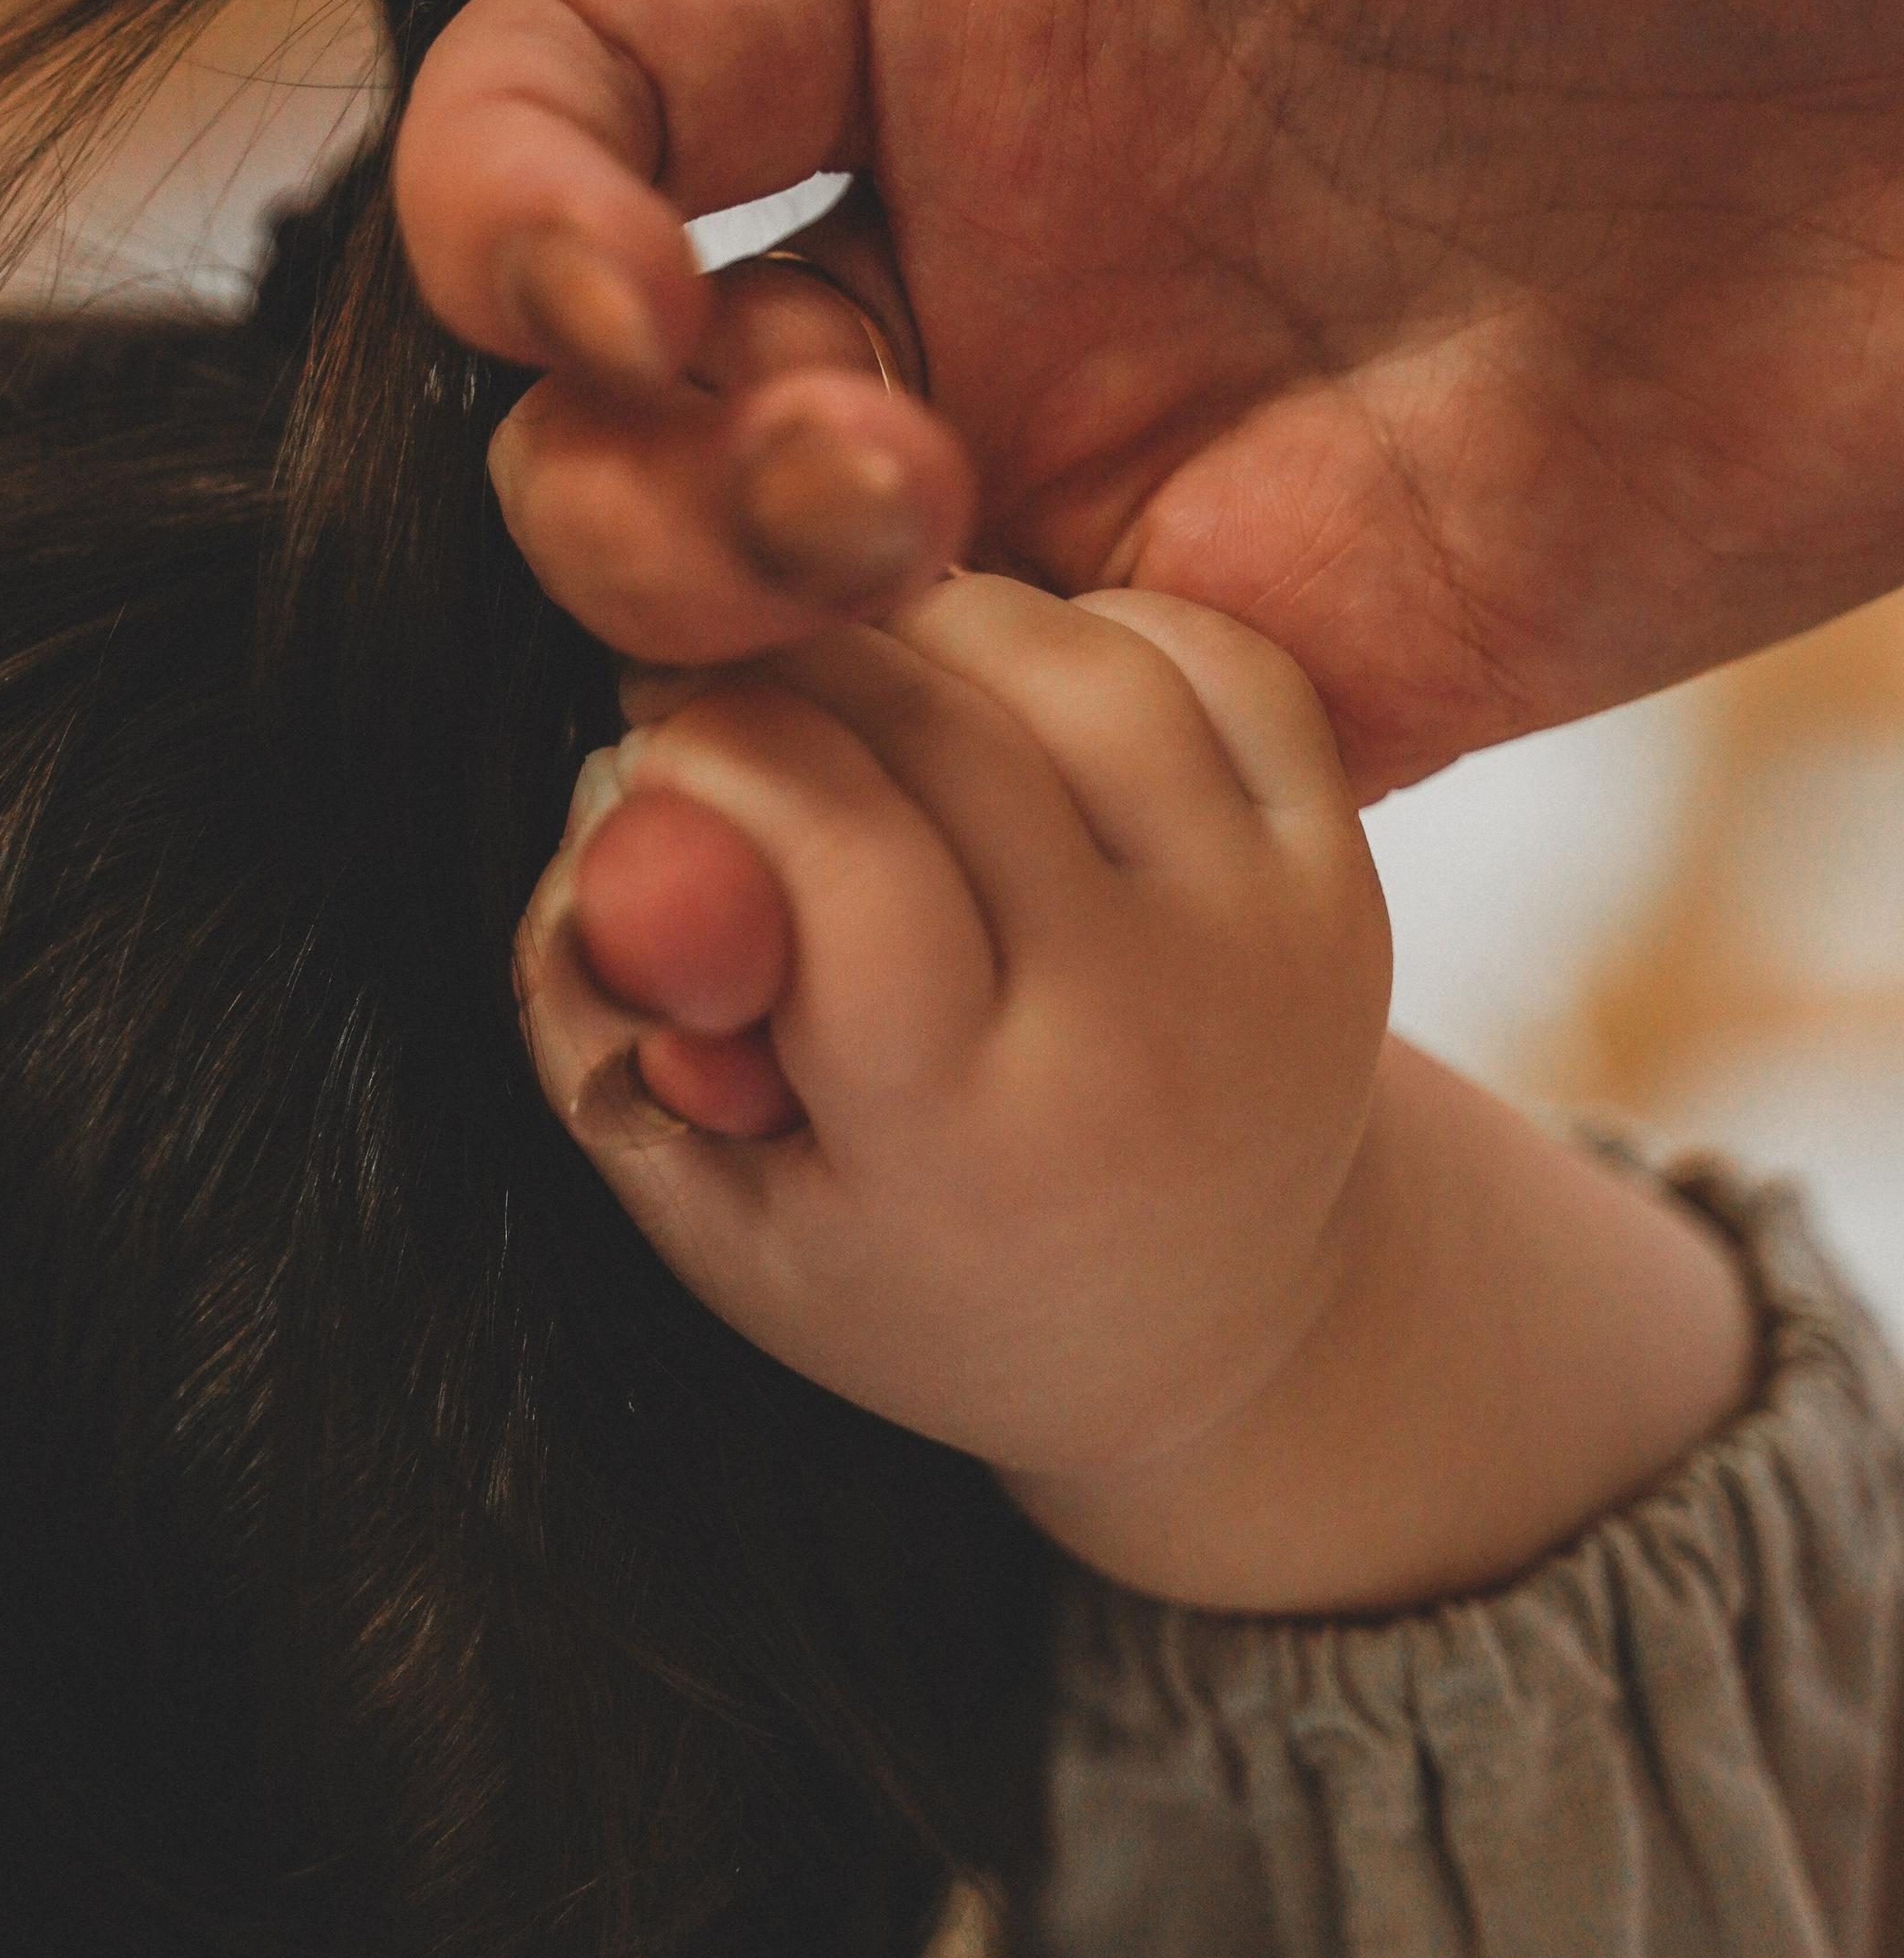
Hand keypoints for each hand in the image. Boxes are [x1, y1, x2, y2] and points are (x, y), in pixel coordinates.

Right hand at [400, 0, 1903, 798]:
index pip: (567, 102)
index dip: (501, 207)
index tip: (629, 284)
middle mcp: (994, 265)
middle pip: (600, 443)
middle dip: (635, 501)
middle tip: (889, 486)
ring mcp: (1123, 486)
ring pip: (761, 667)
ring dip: (752, 682)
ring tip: (955, 591)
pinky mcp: (1289, 681)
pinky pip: (1016, 824)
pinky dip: (960, 837)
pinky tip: (1078, 771)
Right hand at [521, 575, 1752, 1612]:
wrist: (1197, 1333)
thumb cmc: (910, 1274)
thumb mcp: (717, 1218)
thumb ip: (613, 1032)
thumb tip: (611, 817)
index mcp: (971, 1137)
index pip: (836, 847)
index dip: (714, 754)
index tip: (654, 749)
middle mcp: (1143, 1025)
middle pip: (941, 729)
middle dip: (790, 666)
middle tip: (715, 684)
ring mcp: (1266, 942)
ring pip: (1076, 663)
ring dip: (932, 624)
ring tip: (855, 681)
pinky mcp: (1346, 880)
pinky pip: (1216, 661)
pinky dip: (1092, 632)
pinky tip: (1007, 691)